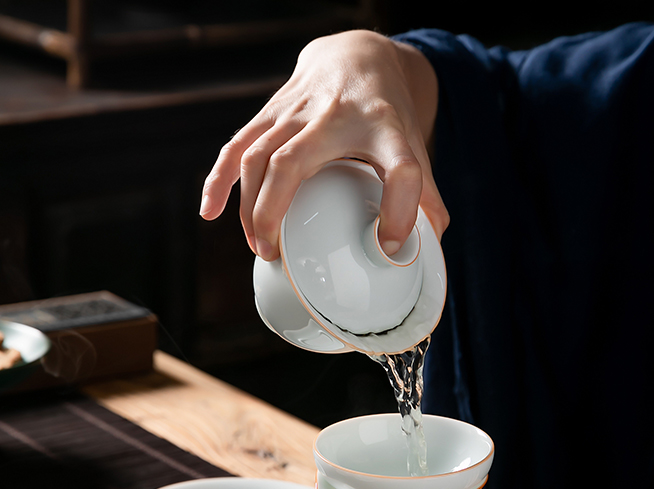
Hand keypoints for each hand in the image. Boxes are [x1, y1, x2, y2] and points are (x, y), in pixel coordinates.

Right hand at [199, 29, 448, 261]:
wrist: (359, 55)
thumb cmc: (387, 114)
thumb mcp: (414, 148)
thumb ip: (424, 197)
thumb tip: (430, 246)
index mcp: (385, 128)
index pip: (400, 168)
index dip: (398, 210)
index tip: (389, 246)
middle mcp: (337, 115)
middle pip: (293, 162)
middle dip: (274, 211)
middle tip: (274, 254)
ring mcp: (297, 110)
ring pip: (257, 155)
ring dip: (249, 205)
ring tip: (259, 247)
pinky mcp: (271, 110)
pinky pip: (236, 144)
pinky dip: (219, 179)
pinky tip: (209, 212)